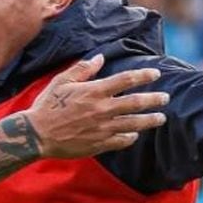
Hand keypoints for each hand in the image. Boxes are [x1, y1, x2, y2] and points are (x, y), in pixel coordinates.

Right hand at [25, 56, 167, 159]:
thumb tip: (99, 58)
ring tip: (161, 118)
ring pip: (133, 124)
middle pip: (136, 103)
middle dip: (154, 99)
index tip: (155, 73)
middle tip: (166, 98)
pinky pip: (121, 141)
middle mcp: (102, 109)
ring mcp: (102, 128)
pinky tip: (135, 135)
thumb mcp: (62, 82)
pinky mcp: (98, 144)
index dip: (143, 75)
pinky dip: (130, 137)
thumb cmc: (47, 106)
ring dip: (150, 120)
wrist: (37, 134)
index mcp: (94, 91)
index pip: (125, 80)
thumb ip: (82, 69)